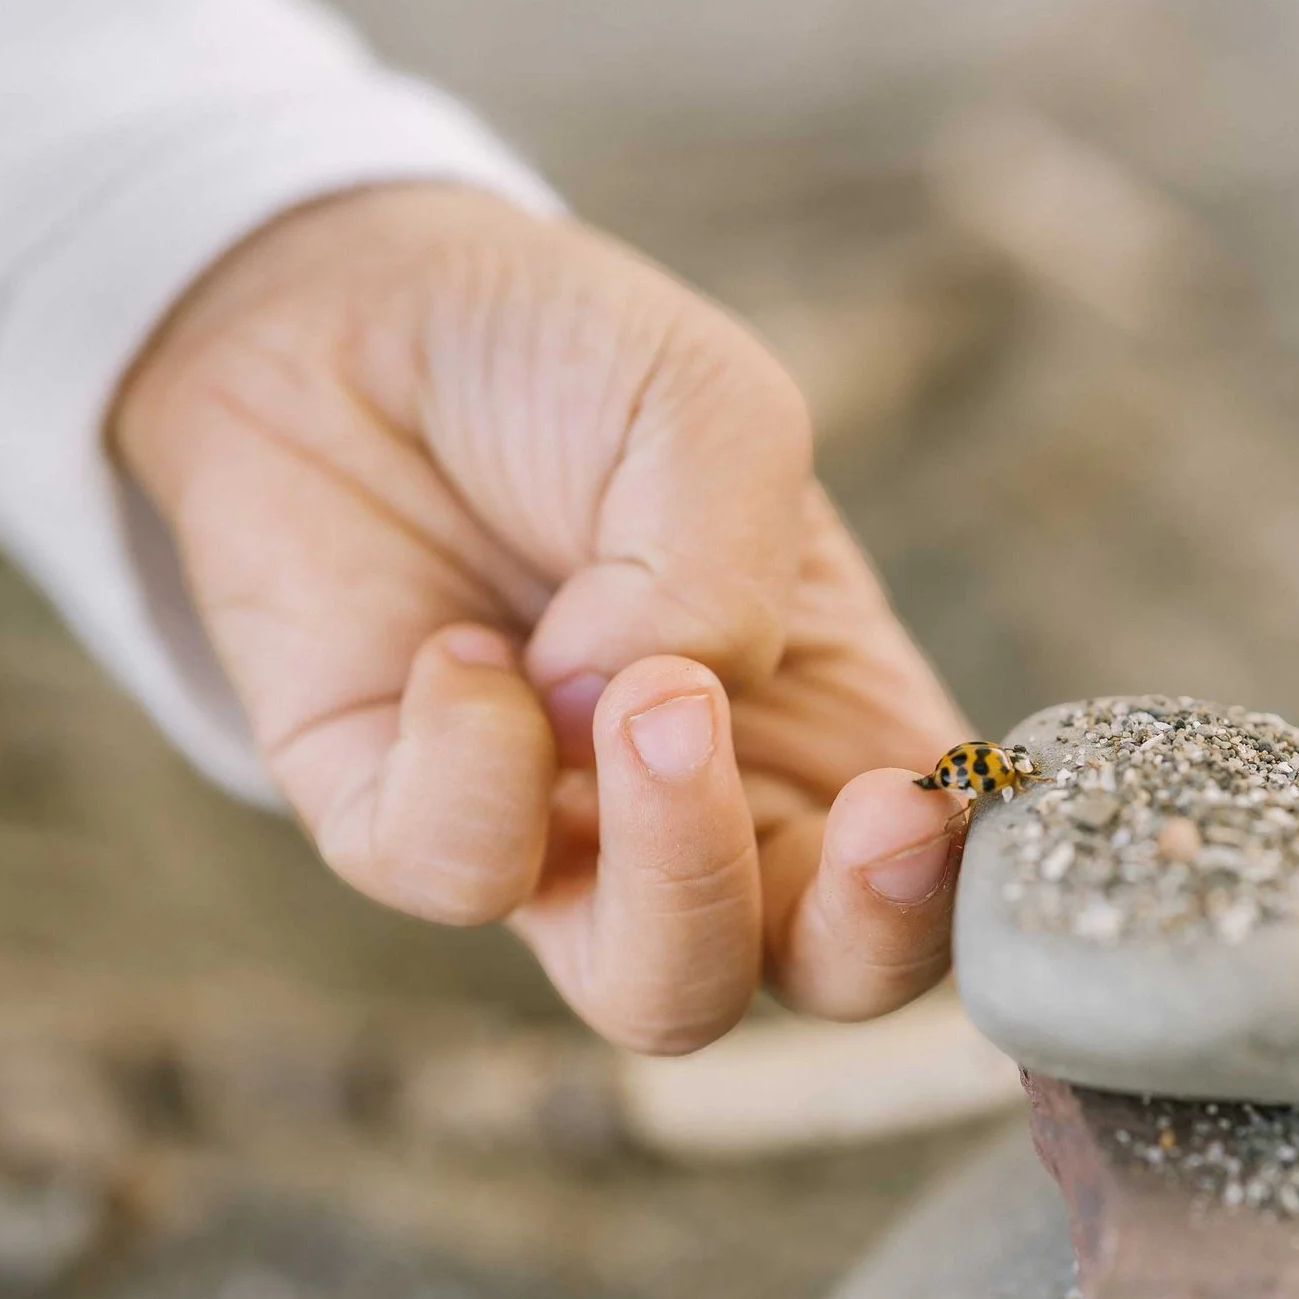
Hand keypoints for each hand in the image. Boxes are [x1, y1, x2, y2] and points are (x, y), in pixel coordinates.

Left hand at [114, 185, 973, 1051]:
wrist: (337, 305)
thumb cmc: (558, 360)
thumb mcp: (712, 409)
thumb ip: (724, 572)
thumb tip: (643, 716)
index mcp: (834, 714)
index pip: (942, 877)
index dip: (961, 884)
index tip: (937, 801)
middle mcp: (714, 805)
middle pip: (831, 976)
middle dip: (865, 927)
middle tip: (867, 813)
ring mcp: (561, 837)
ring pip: (659, 992)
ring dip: (681, 873)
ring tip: (648, 706)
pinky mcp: (398, 829)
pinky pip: (460, 877)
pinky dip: (472, 760)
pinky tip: (457, 646)